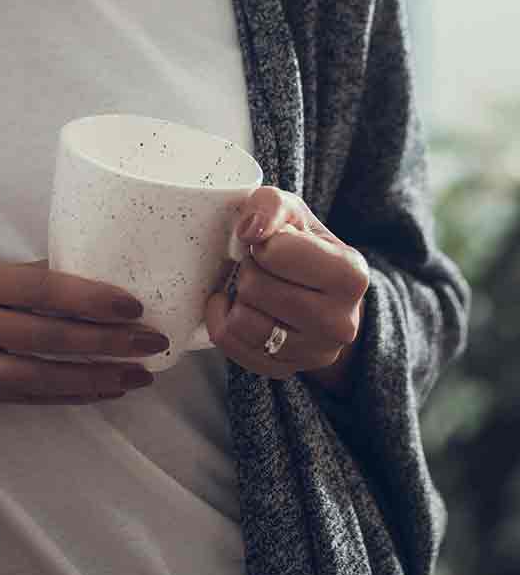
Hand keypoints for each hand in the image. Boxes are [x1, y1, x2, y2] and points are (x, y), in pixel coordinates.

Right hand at [0, 259, 167, 403]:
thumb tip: (75, 274)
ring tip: (140, 376)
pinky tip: (100, 392)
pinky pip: (28, 398)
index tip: (132, 303)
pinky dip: (68, 396)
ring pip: (45, 378)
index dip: (91, 298)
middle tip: (154, 341)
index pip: (42, 291)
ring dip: (98, 379)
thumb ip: (13, 277)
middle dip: (109, 343)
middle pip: (52, 338)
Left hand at [204, 186, 368, 380]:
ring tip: (254, 288)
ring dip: (237, 298)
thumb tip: (249, 231)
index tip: (274, 246)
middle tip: (263, 268)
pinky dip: (224, 322)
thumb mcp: (291, 211)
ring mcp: (316, 353)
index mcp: (351, 275)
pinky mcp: (287, 370)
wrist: (318, 290)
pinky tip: (238, 307)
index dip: (263, 243)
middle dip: (249, 270)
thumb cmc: (302, 244)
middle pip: (255, 288)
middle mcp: (341, 323)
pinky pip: (232, 348)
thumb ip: (269, 205)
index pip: (275, 253)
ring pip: (242, 322)